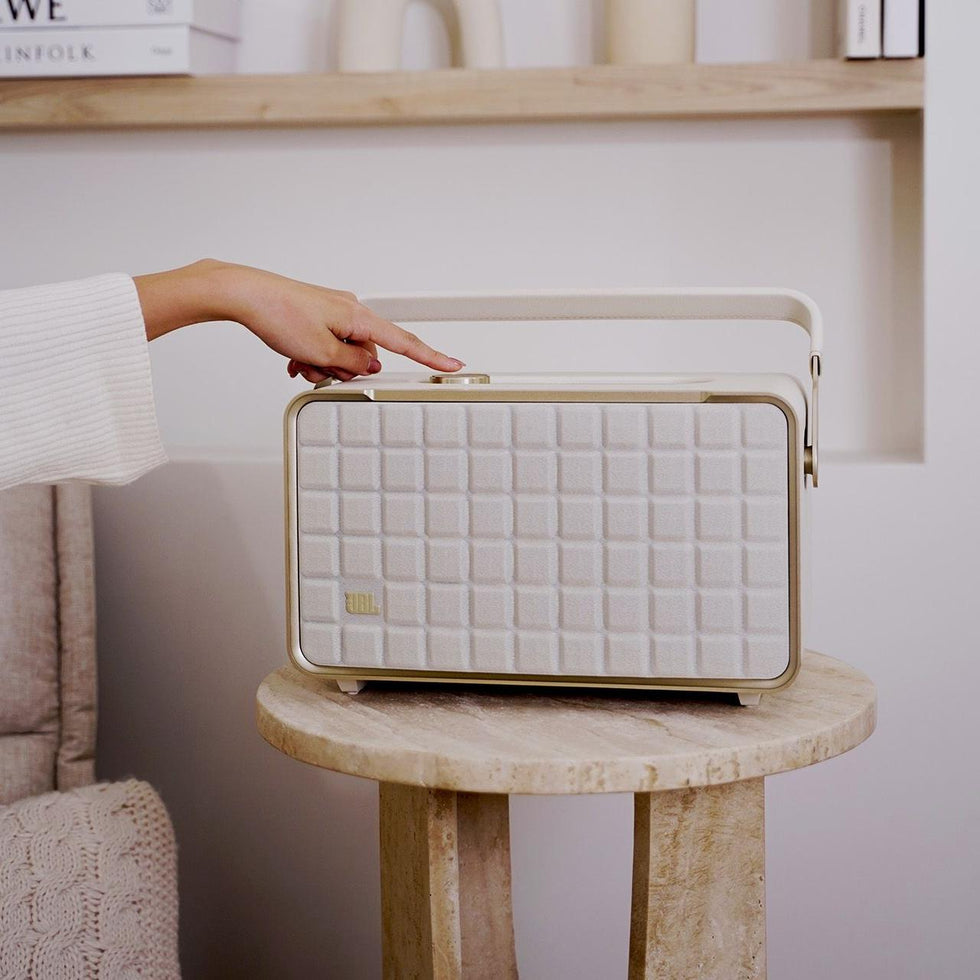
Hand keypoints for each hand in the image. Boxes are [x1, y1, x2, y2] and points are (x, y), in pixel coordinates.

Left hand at [134, 259, 463, 382]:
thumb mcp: (321, 352)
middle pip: (366, 354)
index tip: (453, 365)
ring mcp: (332, 311)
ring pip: (343, 351)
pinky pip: (326, 343)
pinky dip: (314, 356)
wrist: (243, 294)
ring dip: (324, 365)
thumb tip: (369, 365)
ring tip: (299, 363)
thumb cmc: (278, 314)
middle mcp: (350, 310)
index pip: (404, 343)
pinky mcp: (315, 314)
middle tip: (317, 370)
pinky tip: (294, 360)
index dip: (431, 357)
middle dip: (345, 370)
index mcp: (359, 317)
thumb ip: (352, 364)